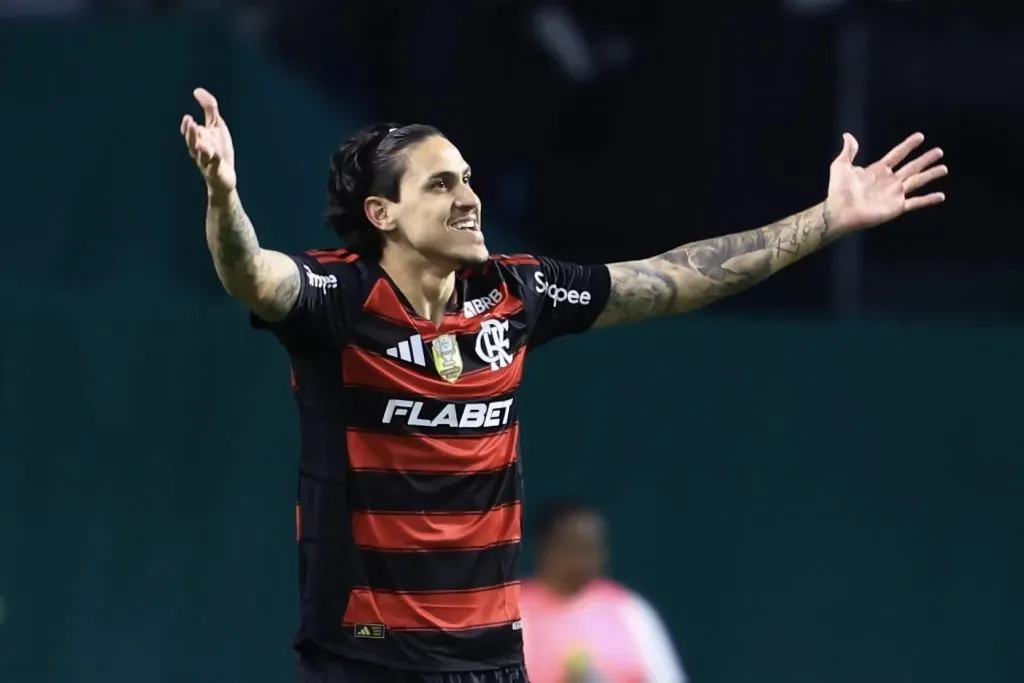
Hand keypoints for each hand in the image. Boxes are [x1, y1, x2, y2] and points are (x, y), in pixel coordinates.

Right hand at [180, 88, 236, 194]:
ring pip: (201, 156)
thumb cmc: (219, 149)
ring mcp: (207, 163)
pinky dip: (214, 163)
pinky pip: (214, 168)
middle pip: (192, 142)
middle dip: (191, 133)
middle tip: (191, 123)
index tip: (188, 118)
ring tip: (201, 144)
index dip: (187, 127)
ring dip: (201, 149)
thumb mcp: (216, 126)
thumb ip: (209, 108)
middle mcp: (199, 151)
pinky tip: (216, 157)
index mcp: (198, 139)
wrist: (224, 177)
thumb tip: (197, 90)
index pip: (189, 132)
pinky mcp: (216, 172)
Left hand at [825, 132, 946, 233]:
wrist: (840, 211)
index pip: (897, 154)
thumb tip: (848, 135)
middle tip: (939, 151)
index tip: (920, 136)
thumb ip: (847, 151)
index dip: (908, 145)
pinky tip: (941, 196)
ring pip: (918, 181)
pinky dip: (929, 200)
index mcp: (878, 170)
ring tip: (944, 168)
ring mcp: (894, 194)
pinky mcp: (897, 207)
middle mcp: (889, 181)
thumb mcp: (840, 166)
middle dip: (925, 159)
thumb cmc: (838, 190)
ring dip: (931, 175)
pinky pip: (916, 202)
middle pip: (912, 166)